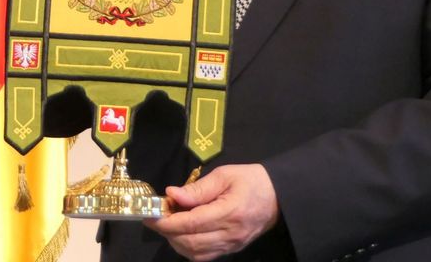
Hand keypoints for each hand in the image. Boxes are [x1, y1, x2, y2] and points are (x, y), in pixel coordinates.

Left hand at [144, 164, 278, 260]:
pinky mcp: (232, 250)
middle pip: (190, 242)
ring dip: (175, 242)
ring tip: (168, 224)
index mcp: (229, 212)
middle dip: (167, 232)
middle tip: (155, 218)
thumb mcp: (224, 175)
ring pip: (195, 253)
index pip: (191, 223)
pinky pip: (204, 256)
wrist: (279, 196)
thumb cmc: (252, 181)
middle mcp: (230, 234)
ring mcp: (231, 245)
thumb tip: (172, 194)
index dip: (167, 221)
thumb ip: (197, 189)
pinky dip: (188, 248)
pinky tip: (182, 234)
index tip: (151, 214)